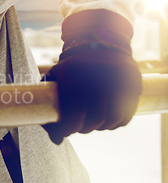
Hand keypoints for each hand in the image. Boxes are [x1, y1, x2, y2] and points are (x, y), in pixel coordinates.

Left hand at [41, 10, 141, 143]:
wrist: (101, 42)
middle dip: (80, 128)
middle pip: (90, 124)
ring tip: (90, 120)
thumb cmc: (74, 64)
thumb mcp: (56, 76)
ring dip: (98, 126)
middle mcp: (98, 87)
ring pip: (108, 123)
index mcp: (76, 83)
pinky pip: (124, 118)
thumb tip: (55, 139)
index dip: (64, 131)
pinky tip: (104, 118)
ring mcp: (118, 89)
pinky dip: (114, 122)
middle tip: (75, 125)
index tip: (60, 133)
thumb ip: (50, 104)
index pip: (72, 120)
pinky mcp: (132, 91)